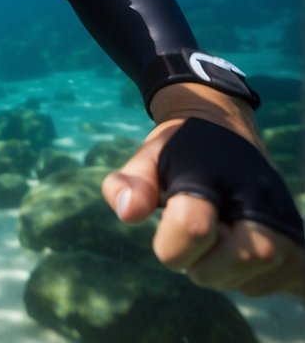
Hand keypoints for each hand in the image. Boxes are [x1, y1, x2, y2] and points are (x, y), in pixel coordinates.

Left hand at [101, 84, 304, 297]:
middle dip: (206, 267)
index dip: (172, 244)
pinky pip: (291, 282)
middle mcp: (257, 198)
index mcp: (211, 177)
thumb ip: (128, 184)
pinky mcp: (301, 241)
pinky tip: (243, 261)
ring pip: (264, 277)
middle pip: (246, 257)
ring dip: (229, 276)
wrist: (224, 131)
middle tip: (196, 246)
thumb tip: (127, 213)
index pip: (194, 226)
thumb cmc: (179, 152)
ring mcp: (285, 220)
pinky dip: (260, 281)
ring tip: (219, 245)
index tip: (168, 231)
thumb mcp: (146, 158)